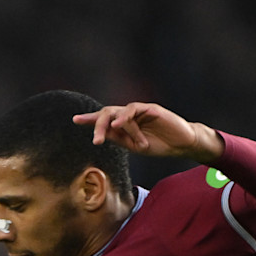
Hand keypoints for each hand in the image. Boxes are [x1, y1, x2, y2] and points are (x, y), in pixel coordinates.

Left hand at [72, 102, 221, 163]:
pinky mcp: (151, 108)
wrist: (180, 145)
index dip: (90, 118)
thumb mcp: (133, 146)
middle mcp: (129, 115)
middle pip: (107, 112)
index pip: (104, 118)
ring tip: (103, 138)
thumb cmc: (158, 145)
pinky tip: (117, 124)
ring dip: (111, 126)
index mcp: (124, 124)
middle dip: (96, 123)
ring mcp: (140, 110)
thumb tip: (101, 134)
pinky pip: (134, 110)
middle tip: (94, 140)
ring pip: (119, 112)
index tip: (75, 119)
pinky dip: (124, 117)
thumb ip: (119, 139)